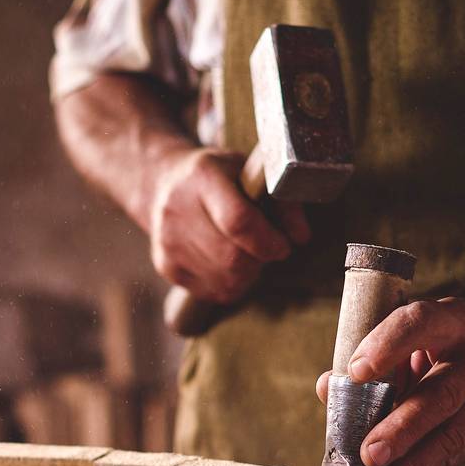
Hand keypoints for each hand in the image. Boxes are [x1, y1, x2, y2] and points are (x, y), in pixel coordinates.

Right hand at [146, 148, 309, 304]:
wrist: (163, 184)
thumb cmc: (219, 177)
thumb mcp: (250, 173)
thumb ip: (282, 202)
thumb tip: (301, 237)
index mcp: (203, 177)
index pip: (238, 221)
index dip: (268, 241)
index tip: (282, 246)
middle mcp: (177, 209)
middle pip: (232, 258)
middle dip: (259, 260)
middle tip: (264, 249)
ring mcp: (167, 241)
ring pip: (225, 281)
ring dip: (247, 274)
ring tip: (245, 253)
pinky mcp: (166, 265)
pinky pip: (212, 292)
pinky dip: (231, 284)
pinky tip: (228, 263)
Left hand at [315, 299, 464, 465]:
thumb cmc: (437, 349)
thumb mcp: (410, 340)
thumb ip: (370, 360)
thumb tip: (328, 389)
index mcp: (451, 321)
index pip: (418, 325)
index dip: (386, 347)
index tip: (355, 374)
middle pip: (441, 395)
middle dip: (402, 429)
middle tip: (369, 454)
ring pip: (452, 435)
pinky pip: (456, 454)